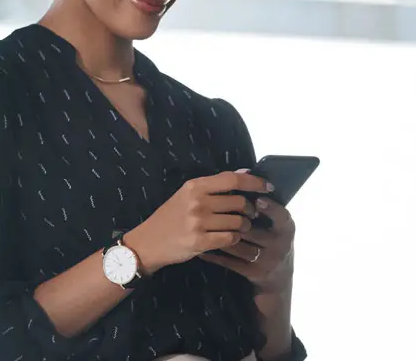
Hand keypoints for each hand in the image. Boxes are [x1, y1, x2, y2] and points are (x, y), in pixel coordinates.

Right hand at [123, 171, 269, 274]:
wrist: (147, 242)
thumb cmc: (169, 218)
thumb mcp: (186, 195)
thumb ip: (214, 186)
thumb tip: (245, 173)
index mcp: (194, 186)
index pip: (232, 179)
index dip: (254, 182)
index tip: (268, 186)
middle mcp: (197, 202)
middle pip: (239, 202)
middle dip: (250, 210)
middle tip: (249, 215)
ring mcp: (198, 222)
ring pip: (238, 222)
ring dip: (244, 226)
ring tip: (239, 228)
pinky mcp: (200, 242)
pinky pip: (231, 238)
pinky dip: (235, 239)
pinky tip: (229, 239)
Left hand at [202, 195, 295, 292]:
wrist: (276, 276)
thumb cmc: (270, 239)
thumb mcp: (275, 223)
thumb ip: (262, 203)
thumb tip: (244, 172)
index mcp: (286, 228)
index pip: (282, 217)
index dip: (271, 208)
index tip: (258, 200)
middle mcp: (280, 245)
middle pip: (253, 230)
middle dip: (233, 220)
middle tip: (213, 211)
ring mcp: (266, 261)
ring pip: (238, 245)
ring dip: (219, 234)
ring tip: (202, 226)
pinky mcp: (253, 273)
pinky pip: (230, 262)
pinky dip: (214, 254)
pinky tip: (202, 247)